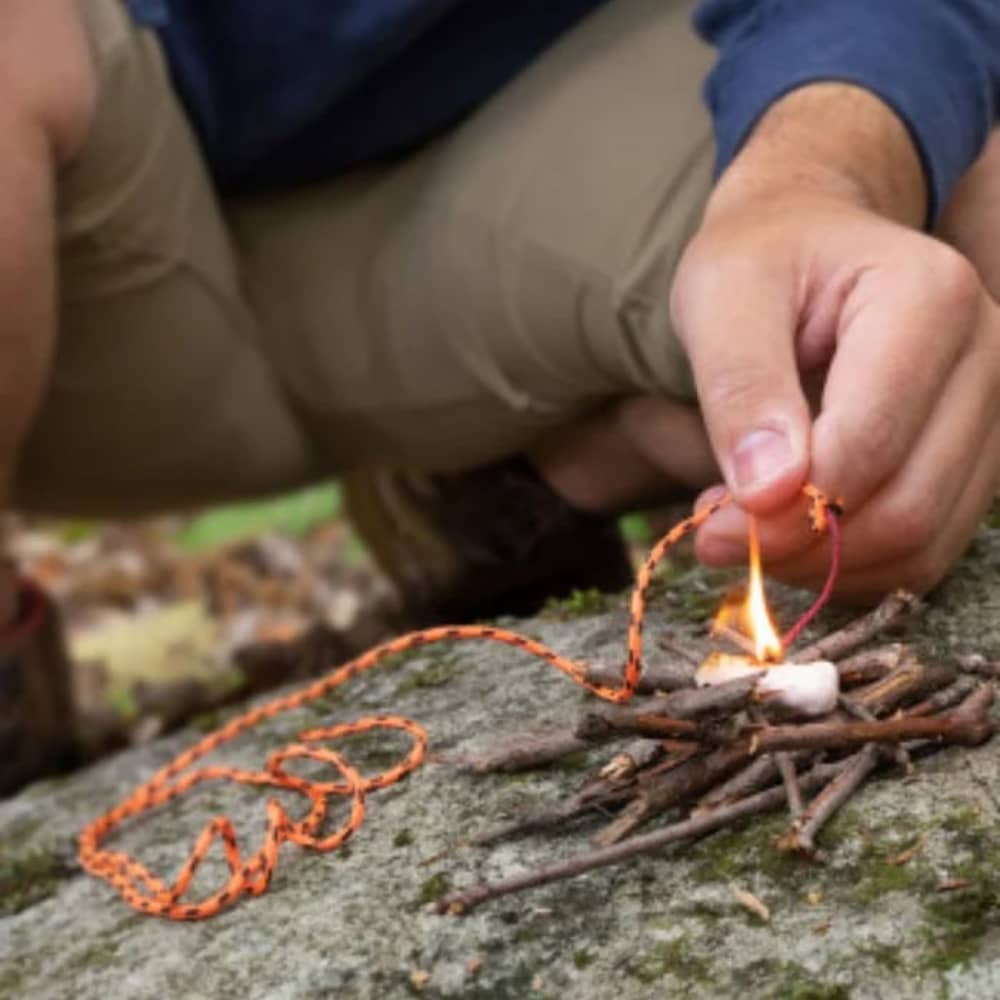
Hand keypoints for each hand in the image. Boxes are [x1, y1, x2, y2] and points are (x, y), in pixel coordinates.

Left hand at [670, 86, 999, 599]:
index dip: (790, 507)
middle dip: (805, 546)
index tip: (712, 526)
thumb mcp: (721, 300)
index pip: (870, 443)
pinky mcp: (970, 455)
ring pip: (925, 542)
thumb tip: (770, 492)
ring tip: (746, 530)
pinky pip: (924, 546)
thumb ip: (742, 387)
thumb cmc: (759, 261)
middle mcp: (984, 356)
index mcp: (929, 298)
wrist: (804, 241)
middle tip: (717, 540)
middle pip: (910, 507)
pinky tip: (790, 531)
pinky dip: (850, 561)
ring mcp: (988, 412)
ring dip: (824, 562)